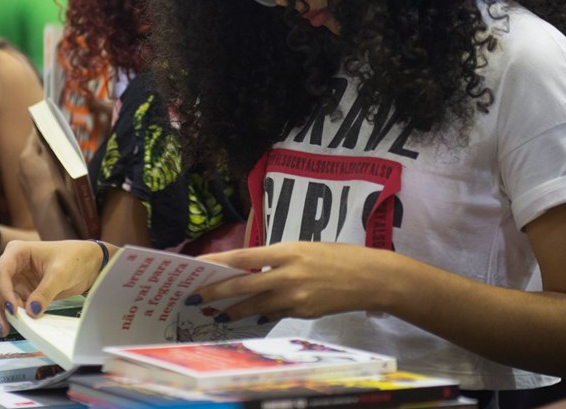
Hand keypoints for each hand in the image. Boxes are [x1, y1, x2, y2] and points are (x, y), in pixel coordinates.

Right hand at [0, 239, 107, 336]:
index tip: (13, 309)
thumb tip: (31, 312)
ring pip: (0, 299)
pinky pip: (13, 305)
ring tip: (9, 330)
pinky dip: (14, 316)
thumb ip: (45, 292)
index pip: (1, 272)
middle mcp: (12, 265)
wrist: (90, 264)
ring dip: (3, 314)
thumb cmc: (75, 258)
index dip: (4, 292)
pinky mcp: (23, 291)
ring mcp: (16, 279)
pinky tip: (20, 326)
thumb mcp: (60, 273)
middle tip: (5, 327)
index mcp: (17, 251)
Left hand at [17, 131, 78, 239]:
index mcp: (27, 155)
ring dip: (42, 156)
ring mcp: (22, 178)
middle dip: (43, 142)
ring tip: (56, 152)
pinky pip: (33, 173)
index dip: (43, 128)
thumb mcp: (58, 163)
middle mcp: (21, 165)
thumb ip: (54, 148)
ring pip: (33, 161)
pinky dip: (41, 168)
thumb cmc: (57, 186)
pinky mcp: (26, 189)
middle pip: (33, 148)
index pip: (35, 135)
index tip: (49, 120)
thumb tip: (53, 136)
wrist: (49, 215)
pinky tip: (52, 171)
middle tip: (55, 135)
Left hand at [190, 242, 381, 322]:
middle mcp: (288, 274)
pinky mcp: (303, 312)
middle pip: (243, 285)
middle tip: (194, 297)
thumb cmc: (338, 256)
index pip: (244, 257)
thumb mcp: (305, 248)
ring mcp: (296, 296)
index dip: (218, 262)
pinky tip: (251, 316)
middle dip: (216, 292)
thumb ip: (279, 258)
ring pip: (255, 305)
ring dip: (234, 310)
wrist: (370, 277)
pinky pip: (275, 314)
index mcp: (288, 251)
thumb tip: (252, 271)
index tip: (197, 265)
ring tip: (218, 313)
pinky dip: (262, 314)